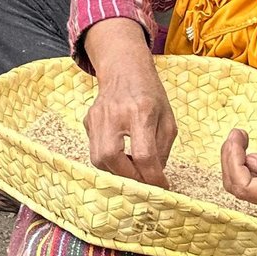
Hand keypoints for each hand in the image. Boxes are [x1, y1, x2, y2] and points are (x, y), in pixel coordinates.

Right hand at [80, 20, 175, 186]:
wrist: (123, 69)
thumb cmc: (150, 94)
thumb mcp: (168, 119)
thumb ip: (162, 149)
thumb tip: (154, 176)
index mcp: (141, 111)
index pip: (144, 154)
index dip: (153, 177)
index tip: (161, 186)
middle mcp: (114, 114)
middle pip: (112, 157)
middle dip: (129, 177)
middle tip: (143, 180)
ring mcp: (97, 117)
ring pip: (98, 158)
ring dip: (117, 171)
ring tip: (132, 168)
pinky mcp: (88, 121)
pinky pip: (95, 150)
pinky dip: (109, 159)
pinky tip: (121, 153)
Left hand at [220, 123, 256, 217]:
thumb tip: (251, 165)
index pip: (245, 188)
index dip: (234, 163)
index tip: (237, 136)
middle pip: (237, 187)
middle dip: (230, 158)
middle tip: (237, 133)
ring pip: (237, 184)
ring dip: (232, 159)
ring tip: (240, 136)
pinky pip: (243, 181)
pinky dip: (237, 162)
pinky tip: (244, 147)